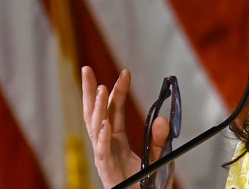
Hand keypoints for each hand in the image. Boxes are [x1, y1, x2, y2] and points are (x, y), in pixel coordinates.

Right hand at [81, 67, 173, 188]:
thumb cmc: (147, 182)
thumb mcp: (158, 156)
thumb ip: (159, 138)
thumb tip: (162, 119)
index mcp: (117, 139)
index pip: (113, 110)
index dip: (117, 91)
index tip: (124, 72)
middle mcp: (107, 145)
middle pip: (95, 114)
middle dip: (90, 92)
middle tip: (86, 70)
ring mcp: (105, 157)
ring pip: (96, 129)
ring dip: (98, 109)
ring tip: (102, 89)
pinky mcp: (107, 171)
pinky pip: (103, 152)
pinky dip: (103, 138)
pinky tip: (104, 125)